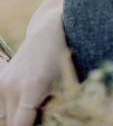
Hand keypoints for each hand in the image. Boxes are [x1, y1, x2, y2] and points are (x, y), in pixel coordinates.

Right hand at [0, 8, 66, 125]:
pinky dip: (11, 112)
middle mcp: (12, 87)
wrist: (46, 36)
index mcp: (32, 88)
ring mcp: (2, 85)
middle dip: (23, 125)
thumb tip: (51, 122)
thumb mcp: (65, 86)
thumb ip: (53, 110)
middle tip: (36, 119)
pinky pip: (1, 108)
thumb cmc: (62, 62)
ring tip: (31, 113)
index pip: (19, 125)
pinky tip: (25, 106)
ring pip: (2, 118)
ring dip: (15, 120)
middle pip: (9, 124)